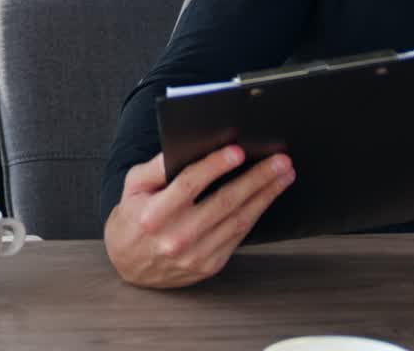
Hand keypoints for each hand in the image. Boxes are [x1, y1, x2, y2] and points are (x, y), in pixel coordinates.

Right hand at [104, 146, 294, 288]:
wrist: (130, 264)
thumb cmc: (132, 217)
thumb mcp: (133, 185)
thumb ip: (156, 166)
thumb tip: (185, 146)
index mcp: (155, 213)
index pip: (189, 184)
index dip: (215, 166)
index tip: (238, 150)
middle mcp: (177, 237)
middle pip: (224, 202)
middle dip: (257, 179)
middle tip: (279, 161)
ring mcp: (196, 255)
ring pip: (238, 221)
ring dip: (265, 196)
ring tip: (283, 175)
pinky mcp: (210, 266)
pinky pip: (238, 236)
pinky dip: (255, 214)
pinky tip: (267, 197)